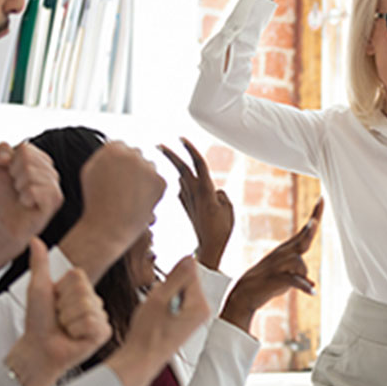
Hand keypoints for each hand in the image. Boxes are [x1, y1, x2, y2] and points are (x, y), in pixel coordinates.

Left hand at [0, 142, 62, 274]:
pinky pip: (34, 190)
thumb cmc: (4, 197)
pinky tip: (27, 203)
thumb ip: (1, 153)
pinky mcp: (54, 201)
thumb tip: (7, 151)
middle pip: (28, 159)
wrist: (4, 222)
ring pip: (31, 173)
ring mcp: (54, 186)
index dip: (10, 162)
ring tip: (22, 197)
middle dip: (14, 174)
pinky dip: (24, 197)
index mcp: (40, 162)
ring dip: (19, 187)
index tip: (11, 176)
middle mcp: (51, 172)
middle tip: (17, 188)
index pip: (25, 148)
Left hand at [5, 239, 111, 385]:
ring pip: (87, 309)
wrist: (39, 350)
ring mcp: (100, 316)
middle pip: (83, 293)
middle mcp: (93, 300)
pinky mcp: (104, 332)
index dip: (62, 290)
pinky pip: (93, 324)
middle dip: (65, 308)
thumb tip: (35, 239)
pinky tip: (75, 337)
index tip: (55, 302)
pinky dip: (78, 332)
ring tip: (65, 329)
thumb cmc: (38, 322)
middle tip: (59, 318)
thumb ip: (40, 263)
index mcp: (80, 288)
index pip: (78, 276)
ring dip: (69, 322)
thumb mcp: (37, 288)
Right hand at [61, 142, 165, 281]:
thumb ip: (104, 154)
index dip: (116, 163)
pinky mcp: (160, 181)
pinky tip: (138, 201)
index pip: (120, 147)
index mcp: (112, 148)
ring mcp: (148, 167)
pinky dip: (151, 190)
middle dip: (131, 167)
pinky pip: (157, 181)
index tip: (113, 176)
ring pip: (149, 167)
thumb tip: (118, 145)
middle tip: (122, 188)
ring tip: (128, 196)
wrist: (108, 227)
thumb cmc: (95, 201)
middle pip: (136, 155)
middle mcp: (132, 154)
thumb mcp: (90, 171)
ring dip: (143, 177)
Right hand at [106, 256, 210, 385]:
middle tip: (156, 304)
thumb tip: (190, 257)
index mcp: (200, 305)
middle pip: (186, 282)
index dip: (170, 276)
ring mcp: (195, 317)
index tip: (160, 288)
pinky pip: (175, 302)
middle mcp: (202, 311)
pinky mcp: (186, 321)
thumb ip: (177, 276)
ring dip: (164, 296)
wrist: (141, 361)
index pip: (191, 272)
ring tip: (155, 313)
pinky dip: (163, 305)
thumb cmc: (148, 335)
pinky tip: (156, 318)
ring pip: (179, 292)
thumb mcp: (160, 299)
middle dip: (167, 286)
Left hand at [159, 138, 233, 270]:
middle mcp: (194, 192)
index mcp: (206, 190)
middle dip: (169, 154)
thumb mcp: (228, 208)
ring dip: (174, 166)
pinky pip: (182, 189)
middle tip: (158, 144)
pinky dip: (181, 181)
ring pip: (180, 177)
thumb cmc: (221, 229)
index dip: (189, 149)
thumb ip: (221, 194)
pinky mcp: (185, 206)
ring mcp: (187, 199)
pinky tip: (181, 179)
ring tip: (165, 154)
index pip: (197, 163)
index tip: (181, 138)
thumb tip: (212, 189)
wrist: (208, 247)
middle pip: (181, 167)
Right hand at [221, 198, 322, 332]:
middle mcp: (284, 253)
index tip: (322, 198)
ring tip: (288, 285)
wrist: (244, 292)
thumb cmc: (267, 282)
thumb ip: (299, 275)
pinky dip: (304, 286)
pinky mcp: (277, 277)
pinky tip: (312, 291)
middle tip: (316, 220)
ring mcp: (279, 264)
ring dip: (303, 279)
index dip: (315, 216)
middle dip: (311, 229)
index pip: (304, 231)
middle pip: (303, 239)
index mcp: (287, 250)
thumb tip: (313, 286)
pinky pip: (295, 280)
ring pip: (302, 266)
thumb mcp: (286, 275)